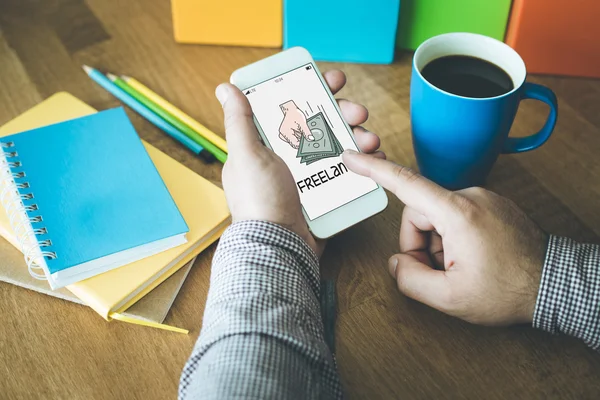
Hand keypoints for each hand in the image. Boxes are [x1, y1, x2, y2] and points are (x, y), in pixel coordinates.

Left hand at [216, 70, 384, 256]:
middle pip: (321, 124)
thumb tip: (226, 89)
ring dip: (358, 136)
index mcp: (268, 145)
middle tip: (358, 110)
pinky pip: (348, 172)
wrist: (280, 246)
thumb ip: (239, 121)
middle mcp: (289, 158)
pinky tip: (375, 157)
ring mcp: (309, 177)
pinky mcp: (326, 194)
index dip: (313, 90)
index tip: (333, 81)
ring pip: (339, 146)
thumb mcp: (247, 155)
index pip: (292, 108)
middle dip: (343, 112)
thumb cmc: (259, 201)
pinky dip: (364, 163)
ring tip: (369, 139)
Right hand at [279, 100, 312, 148]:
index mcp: (285, 133)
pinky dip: (298, 135)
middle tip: (306, 134)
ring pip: (295, 140)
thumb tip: (310, 139)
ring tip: (302, 130)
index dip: (302, 144)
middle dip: (302, 139)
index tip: (308, 142)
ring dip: (300, 136)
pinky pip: (294, 137)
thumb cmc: (294, 114)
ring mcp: (284, 135)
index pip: (295, 144)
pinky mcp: (286, 134)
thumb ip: (306, 132)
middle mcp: (283, 135)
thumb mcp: (302, 123)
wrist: (290, 109)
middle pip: (295, 142)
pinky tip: (300, 130)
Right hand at [343, 150, 548, 325]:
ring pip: (437, 217)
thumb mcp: (450, 298)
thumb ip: (410, 279)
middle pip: (419, 213)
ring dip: (438, 245)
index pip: (405, 183)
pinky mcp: (491, 205)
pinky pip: (456, 217)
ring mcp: (483, 199)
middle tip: (438, 274)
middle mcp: (470, 196)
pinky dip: (453, 239)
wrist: (556, 285)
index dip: (373, 170)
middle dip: (420, 245)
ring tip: (459, 270)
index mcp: (457, 212)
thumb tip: (397, 262)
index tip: (351, 157)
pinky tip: (471, 260)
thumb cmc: (509, 291)